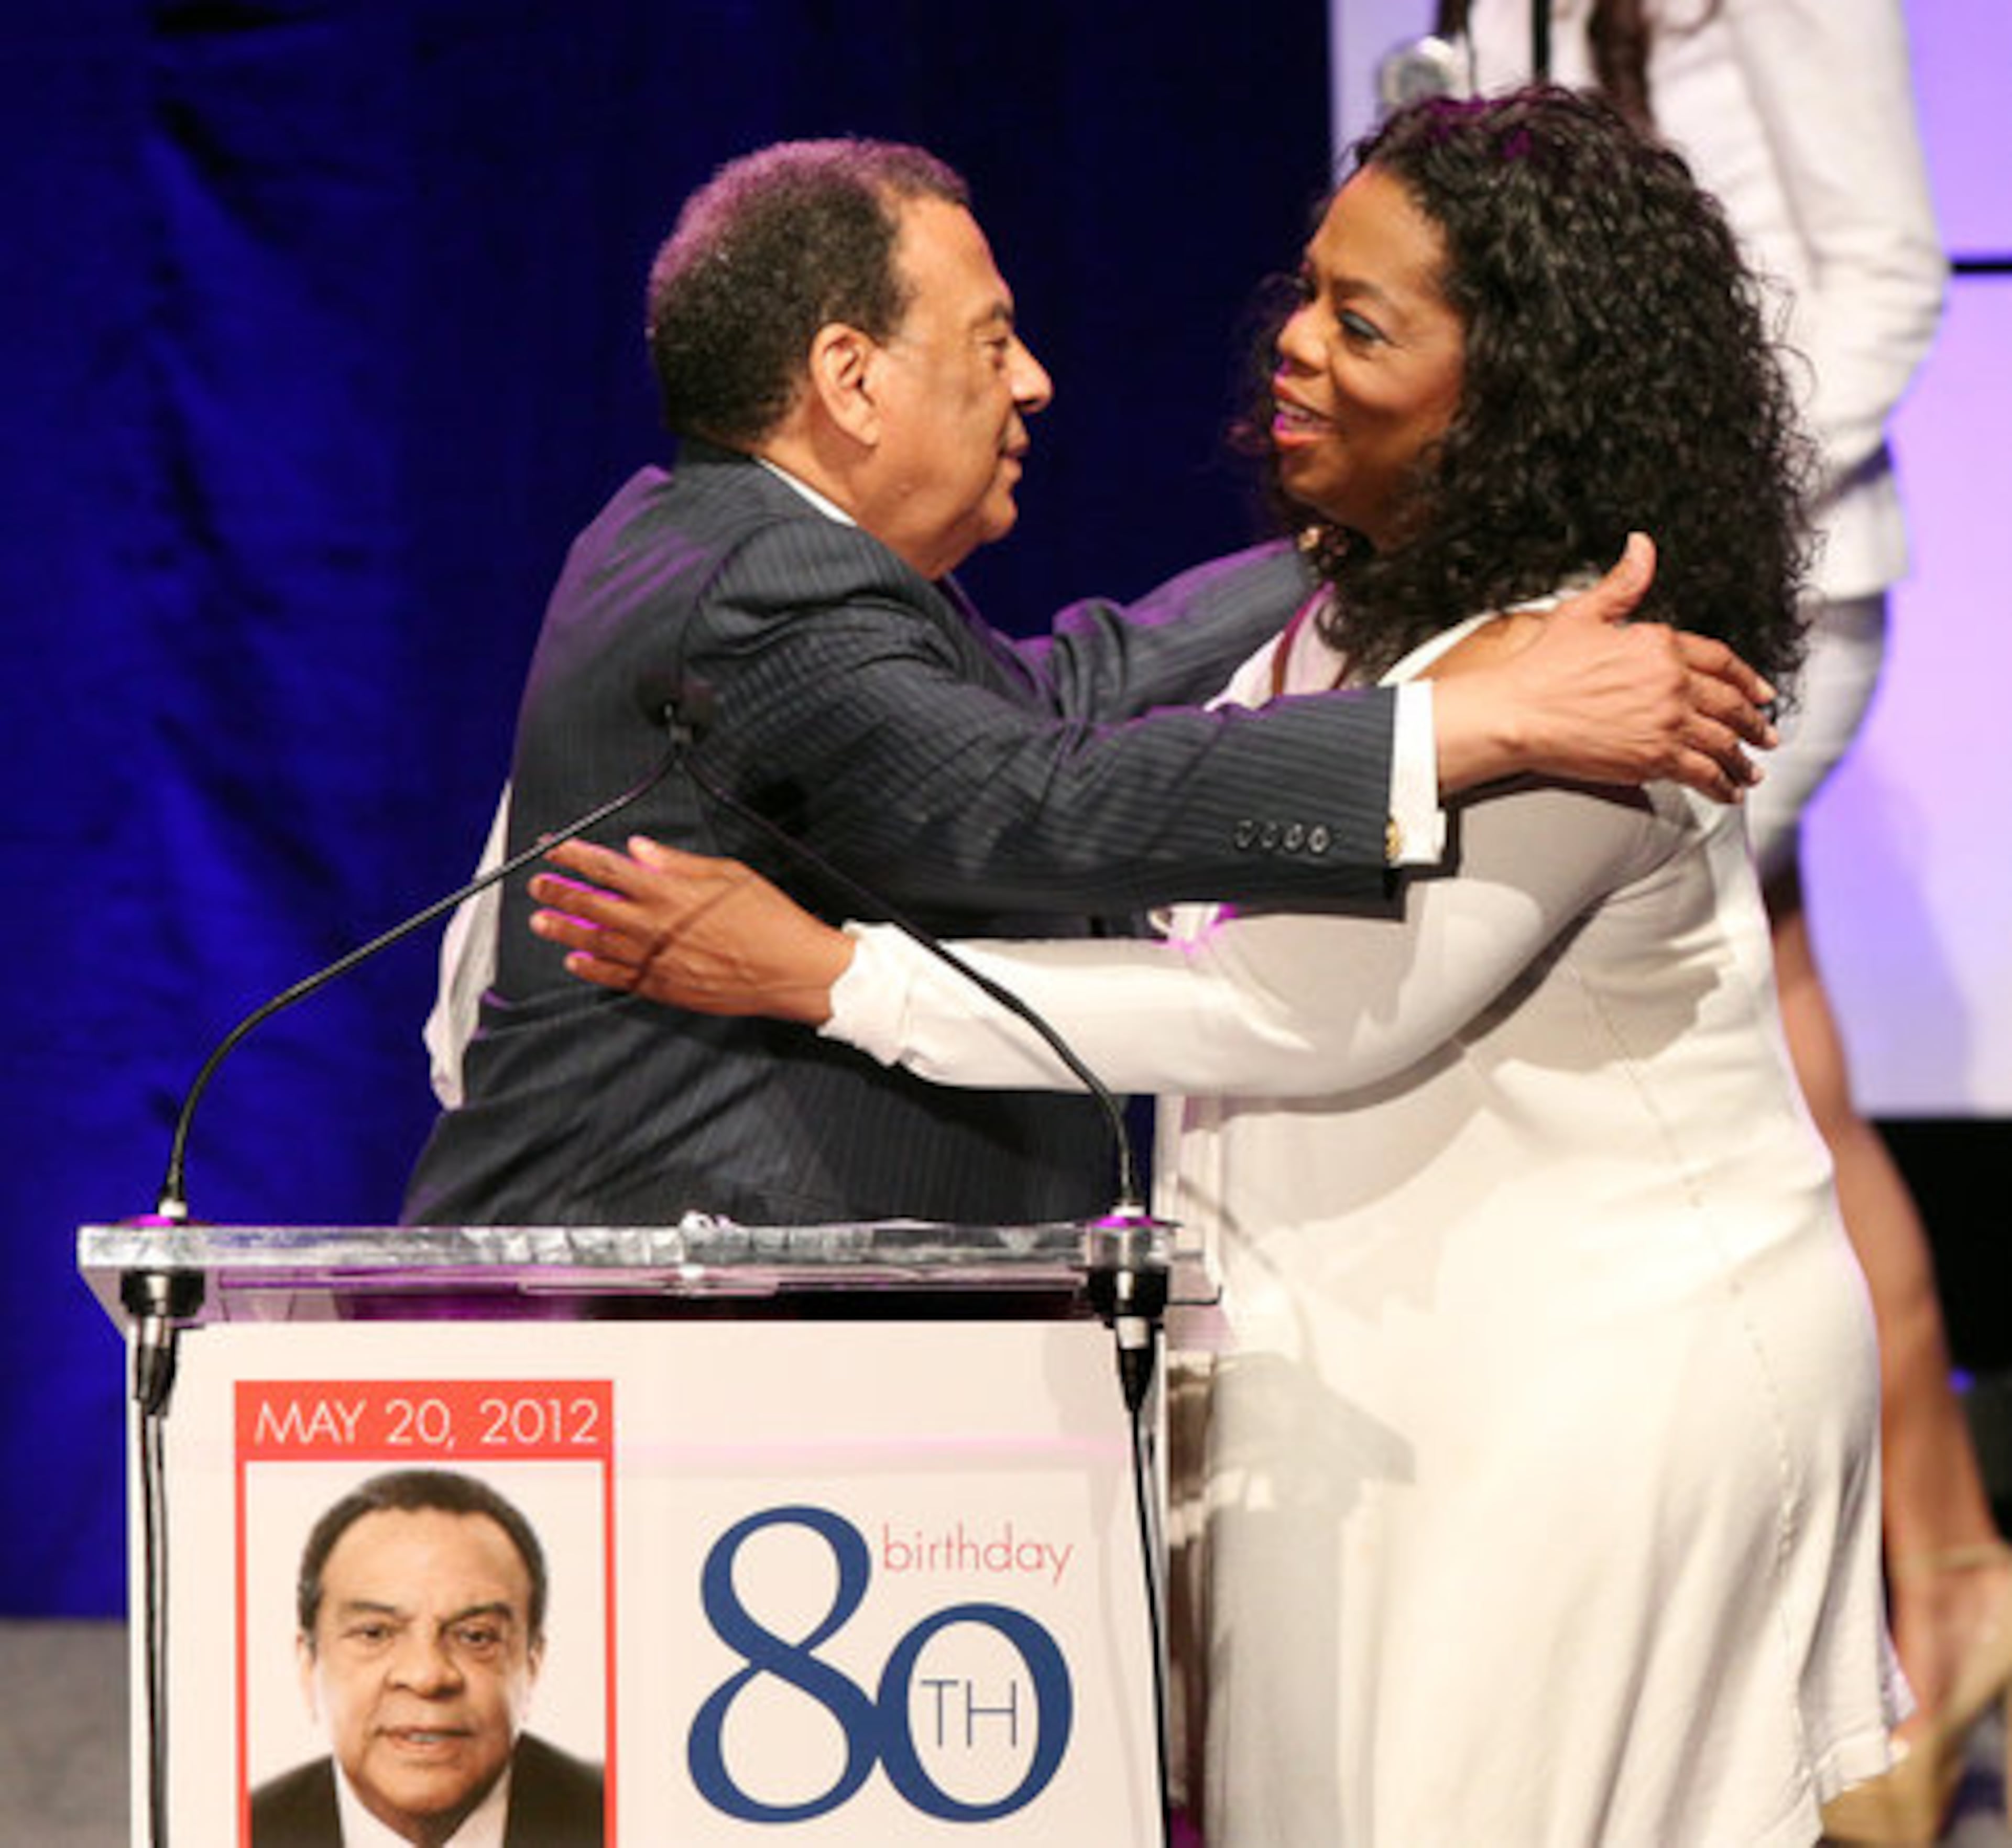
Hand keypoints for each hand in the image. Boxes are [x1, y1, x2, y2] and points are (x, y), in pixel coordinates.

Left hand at [528, 836, 852, 1024]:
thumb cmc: (770, 918)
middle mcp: (653, 925)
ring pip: (594, 942)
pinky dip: (591, 969)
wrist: (792, 970)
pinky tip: (575, 961)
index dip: (573, 854)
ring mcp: (655, 960)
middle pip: (590, 904)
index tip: (553, 847)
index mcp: (668, 890)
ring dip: (564, 929)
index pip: (605, 867)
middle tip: (538, 884)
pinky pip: (615, 977)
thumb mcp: (729, 874)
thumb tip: (639, 849)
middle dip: (558, 890)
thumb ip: (677, 862)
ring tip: (540, 921)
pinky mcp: (663, 987)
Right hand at [1433, 534, 1778, 801]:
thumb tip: (1642, 546)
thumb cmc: (1542, 666)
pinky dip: (1721, 784)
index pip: (1721, 660)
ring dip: (1742, 759)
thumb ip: (1624, 583)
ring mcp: (1668, 723)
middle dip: (1753, 722)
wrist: (1517, 713)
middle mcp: (1673, 683)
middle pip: (1730, 704)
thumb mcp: (1584, 613)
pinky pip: (1703, 773)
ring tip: (1751, 770)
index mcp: (1661, 644)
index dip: (1747, 678)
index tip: (1761, 693)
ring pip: (1722, 741)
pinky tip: (1728, 791)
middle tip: (1765, 734)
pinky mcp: (1655, 758)